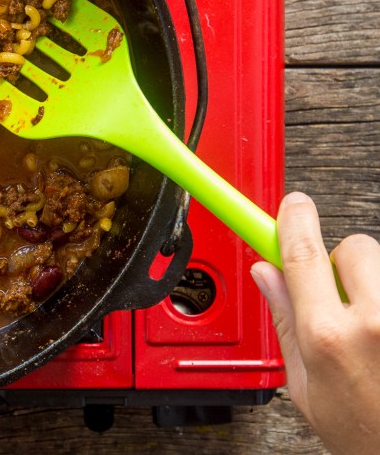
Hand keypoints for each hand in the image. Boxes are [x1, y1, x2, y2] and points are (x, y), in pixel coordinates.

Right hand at [250, 192, 379, 454]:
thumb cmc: (366, 434)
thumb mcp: (305, 387)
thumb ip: (285, 322)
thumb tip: (267, 275)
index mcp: (329, 337)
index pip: (301, 253)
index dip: (293, 219)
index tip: (293, 204)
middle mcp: (375, 323)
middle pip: (354, 248)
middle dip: (341, 263)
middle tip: (340, 295)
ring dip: (375, 284)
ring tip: (374, 327)